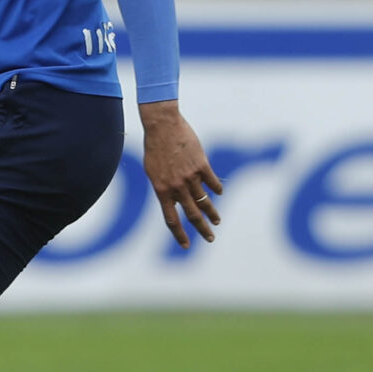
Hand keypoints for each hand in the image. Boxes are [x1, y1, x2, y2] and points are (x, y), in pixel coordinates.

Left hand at [139, 101, 222, 248]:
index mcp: (161, 190)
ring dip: (212, 213)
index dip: (179, 234)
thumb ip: (165, 187)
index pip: (171, 219)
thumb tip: (178, 201)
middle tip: (210, 239)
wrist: (162, 125)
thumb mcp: (153, 171)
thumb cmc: (154, 148)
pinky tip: (219, 194)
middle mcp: (177, 186)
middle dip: (202, 230)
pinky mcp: (202, 164)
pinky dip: (216, 189)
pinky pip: (212, 182)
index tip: (187, 246)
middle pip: (192, 215)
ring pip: (205, 201)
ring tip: (217, 221)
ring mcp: (190, 176)